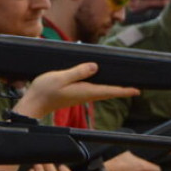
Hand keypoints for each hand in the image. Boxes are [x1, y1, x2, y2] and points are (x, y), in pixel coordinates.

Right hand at [14, 62, 138, 118]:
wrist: (33, 104)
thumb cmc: (44, 91)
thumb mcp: (60, 77)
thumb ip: (78, 72)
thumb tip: (95, 67)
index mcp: (84, 91)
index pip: (109, 91)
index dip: (124, 90)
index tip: (137, 91)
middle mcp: (85, 95)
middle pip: (108, 92)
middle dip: (122, 89)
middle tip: (136, 88)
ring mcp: (80, 95)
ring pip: (101, 91)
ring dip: (112, 88)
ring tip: (124, 84)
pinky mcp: (74, 94)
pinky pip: (92, 89)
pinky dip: (101, 86)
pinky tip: (101, 80)